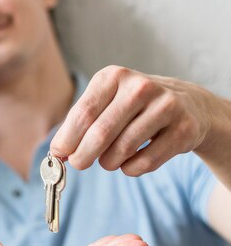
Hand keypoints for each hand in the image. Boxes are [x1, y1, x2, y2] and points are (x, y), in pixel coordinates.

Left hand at [51, 65, 218, 175]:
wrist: (187, 103)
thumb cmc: (133, 106)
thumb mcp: (105, 102)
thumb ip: (79, 124)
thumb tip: (57, 152)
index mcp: (114, 76)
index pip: (83, 113)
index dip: (67, 139)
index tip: (58, 154)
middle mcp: (140, 87)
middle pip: (100, 133)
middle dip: (83, 155)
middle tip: (79, 164)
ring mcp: (166, 107)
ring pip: (122, 150)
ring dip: (108, 163)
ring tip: (108, 160)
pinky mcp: (184, 129)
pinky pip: (146, 162)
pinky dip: (130, 169)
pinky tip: (128, 163)